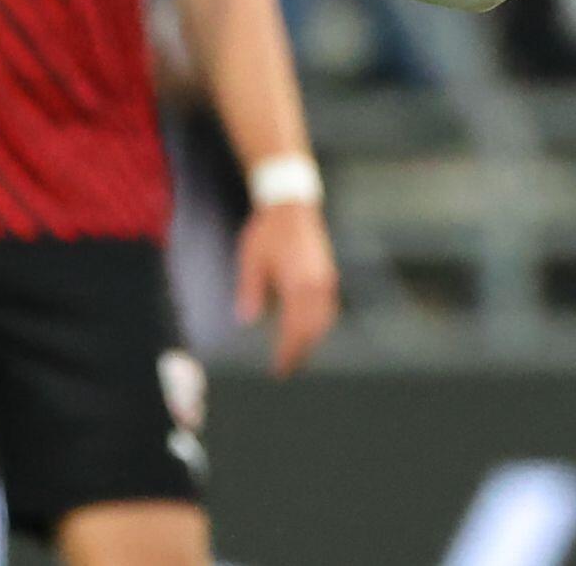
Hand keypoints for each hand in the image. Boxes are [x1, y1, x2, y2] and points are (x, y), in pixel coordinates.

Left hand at [235, 200, 339, 375]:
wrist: (291, 205)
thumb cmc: (268, 231)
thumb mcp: (251, 259)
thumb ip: (250, 289)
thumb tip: (246, 321)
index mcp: (297, 282)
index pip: (295, 327)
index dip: (288, 351)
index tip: (279, 369)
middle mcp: (316, 283)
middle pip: (314, 328)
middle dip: (301, 351)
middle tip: (287, 370)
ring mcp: (326, 278)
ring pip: (325, 319)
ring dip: (313, 340)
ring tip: (298, 355)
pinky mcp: (328, 274)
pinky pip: (329, 307)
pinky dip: (320, 324)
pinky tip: (310, 330)